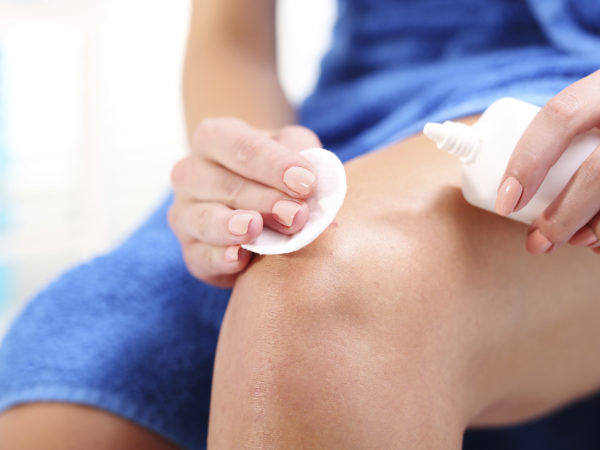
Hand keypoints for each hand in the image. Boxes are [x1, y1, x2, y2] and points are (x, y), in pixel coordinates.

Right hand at [169, 118, 319, 286]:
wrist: (259, 201)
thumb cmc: (277, 170)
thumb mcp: (293, 149)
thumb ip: (303, 154)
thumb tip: (310, 178)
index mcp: (214, 138)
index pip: (241, 147)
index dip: (274, 165)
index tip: (306, 183)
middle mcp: (190, 173)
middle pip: (227, 186)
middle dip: (265, 201)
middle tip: (298, 215)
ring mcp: (185, 214)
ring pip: (205, 220)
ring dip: (234, 227)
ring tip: (256, 228)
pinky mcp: (191, 251)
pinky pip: (201, 256)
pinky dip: (219, 258)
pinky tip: (239, 258)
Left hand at [496, 70, 599, 254]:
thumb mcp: (593, 103)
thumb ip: (568, 131)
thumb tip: (513, 191)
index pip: (560, 117)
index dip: (527, 162)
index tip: (506, 202)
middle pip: (597, 172)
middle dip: (562, 217)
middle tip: (539, 241)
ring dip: (595, 230)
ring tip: (575, 241)